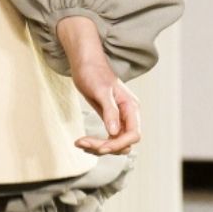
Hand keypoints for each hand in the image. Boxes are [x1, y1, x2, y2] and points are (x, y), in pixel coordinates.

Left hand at [54, 14, 141, 155]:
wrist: (85, 64)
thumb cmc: (94, 73)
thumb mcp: (101, 91)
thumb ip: (110, 111)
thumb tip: (114, 132)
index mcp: (131, 107)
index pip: (133, 135)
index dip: (118, 144)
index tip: (100, 147)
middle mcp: (128, 115)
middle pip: (124, 143)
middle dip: (105, 147)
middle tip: (82, 142)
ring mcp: (119, 120)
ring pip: (115, 144)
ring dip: (98, 147)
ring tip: (79, 142)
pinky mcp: (109, 121)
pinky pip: (107, 140)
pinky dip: (95, 143)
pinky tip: (81, 141)